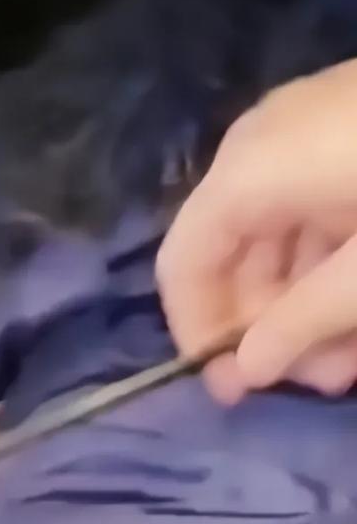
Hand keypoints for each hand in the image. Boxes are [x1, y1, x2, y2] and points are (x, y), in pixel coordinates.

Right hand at [158, 59, 356, 404]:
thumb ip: (306, 321)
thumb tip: (244, 370)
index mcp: (246, 173)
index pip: (183, 259)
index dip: (196, 329)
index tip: (228, 393)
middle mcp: (254, 146)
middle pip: (224, 244)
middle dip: (256, 320)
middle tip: (298, 383)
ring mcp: (296, 132)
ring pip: (270, 228)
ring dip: (294, 298)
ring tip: (340, 363)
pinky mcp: (337, 130)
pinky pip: (304, 203)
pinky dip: (320, 259)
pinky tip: (354, 307)